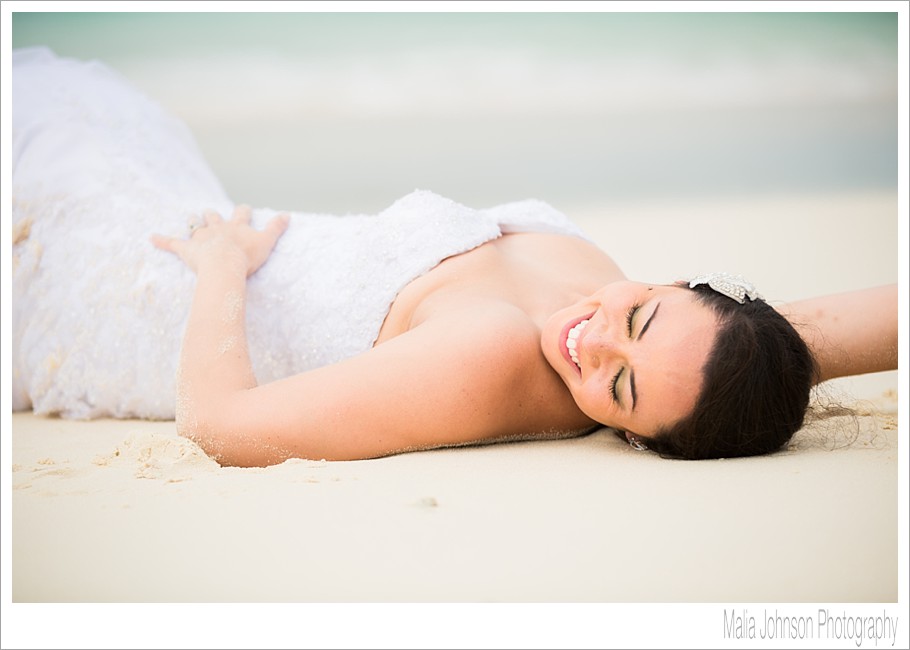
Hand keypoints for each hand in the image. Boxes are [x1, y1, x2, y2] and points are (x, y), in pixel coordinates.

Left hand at [151, 205, 288, 275]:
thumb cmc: (246, 256)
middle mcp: (217, 228)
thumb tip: (288, 214)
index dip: (243, 211)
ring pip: (195, 225)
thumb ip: (277, 228)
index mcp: (236, 226)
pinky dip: (161, 240)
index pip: (241, 213)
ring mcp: (201, 237)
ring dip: (193, 223)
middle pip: (213, 216)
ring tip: (191, 220)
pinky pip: (172, 243)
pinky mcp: (186, 249)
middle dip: (212, 215)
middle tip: (211, 214)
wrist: (224, 265)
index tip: (245, 209)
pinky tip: (151, 237)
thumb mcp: (266, 242)